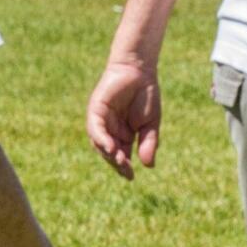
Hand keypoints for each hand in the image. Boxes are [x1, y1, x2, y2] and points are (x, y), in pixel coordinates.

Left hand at [86, 59, 161, 179]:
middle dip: (117, 163)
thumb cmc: (146, 95)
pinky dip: (101, 140)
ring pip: (100, 143)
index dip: (124, 167)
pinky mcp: (95, 111)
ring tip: (120, 161)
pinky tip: (110, 148)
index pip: (121, 156)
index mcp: (123, 135)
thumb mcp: (151, 123)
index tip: (131, 177)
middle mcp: (110, 130)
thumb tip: (149, 165)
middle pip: (109, 153)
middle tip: (126, 170)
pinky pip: (95, 129)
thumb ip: (148, 143)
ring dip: (109, 154)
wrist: (139, 70)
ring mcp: (101, 121)